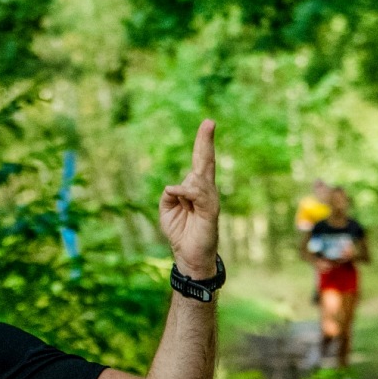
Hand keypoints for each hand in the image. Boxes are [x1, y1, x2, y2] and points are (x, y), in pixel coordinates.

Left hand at [160, 119, 219, 278]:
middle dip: (206, 142)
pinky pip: (198, 194)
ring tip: (182, 203)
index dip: (203, 143)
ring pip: (198, 179)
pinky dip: (186, 191)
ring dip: (186, 186)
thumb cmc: (180, 232)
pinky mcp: (210, 211)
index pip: (200, 161)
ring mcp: (210, 199)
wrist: (190, 256)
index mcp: (195, 188)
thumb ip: (168, 196)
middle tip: (209, 122)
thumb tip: (173, 187)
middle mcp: (205, 190)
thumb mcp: (167, 211)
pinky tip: (177, 193)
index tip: (208, 123)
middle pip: (206, 161)